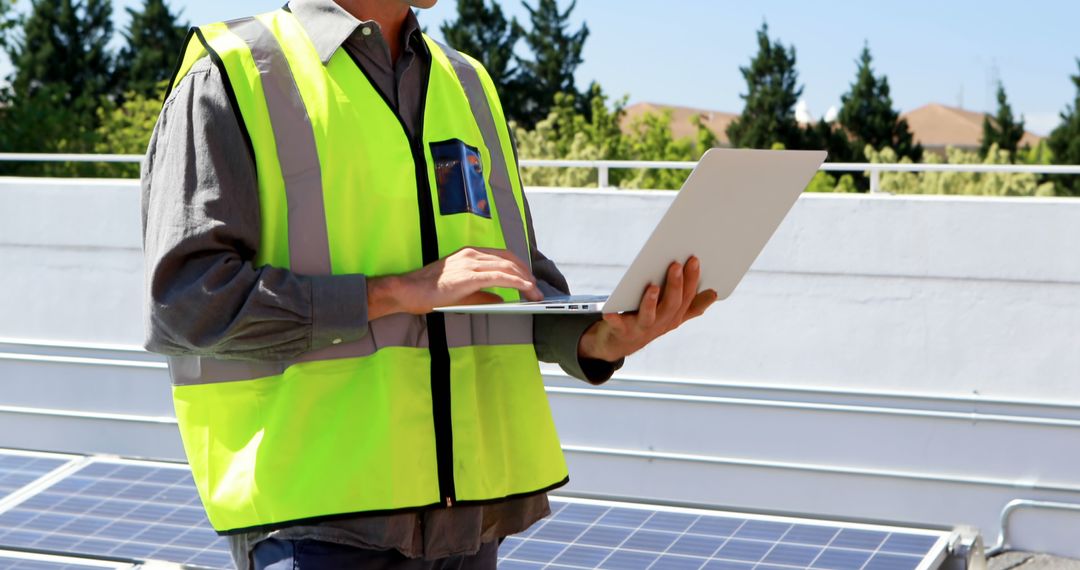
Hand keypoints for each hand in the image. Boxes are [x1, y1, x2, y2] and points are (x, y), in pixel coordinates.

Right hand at [367, 247, 542, 317]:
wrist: (408, 291)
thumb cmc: (430, 292)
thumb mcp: (461, 291)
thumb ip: (482, 293)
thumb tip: (501, 300)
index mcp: (469, 254)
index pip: (502, 256)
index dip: (519, 266)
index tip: (530, 279)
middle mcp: (471, 254)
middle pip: (509, 260)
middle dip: (526, 274)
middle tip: (537, 289)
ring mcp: (470, 263)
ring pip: (507, 268)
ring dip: (525, 280)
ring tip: (535, 293)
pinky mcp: (469, 276)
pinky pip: (499, 277)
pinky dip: (516, 282)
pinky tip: (525, 289)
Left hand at [578, 256, 717, 361]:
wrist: (621, 342)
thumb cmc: (648, 320)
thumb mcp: (672, 314)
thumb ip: (692, 304)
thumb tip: (715, 293)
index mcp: (675, 316)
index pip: (688, 297)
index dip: (693, 279)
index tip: (695, 259)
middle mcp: (661, 323)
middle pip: (672, 304)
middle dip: (675, 285)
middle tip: (675, 264)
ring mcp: (642, 328)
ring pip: (650, 316)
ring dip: (651, 302)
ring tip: (652, 287)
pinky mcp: (621, 331)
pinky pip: (617, 325)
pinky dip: (614, 319)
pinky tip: (609, 311)